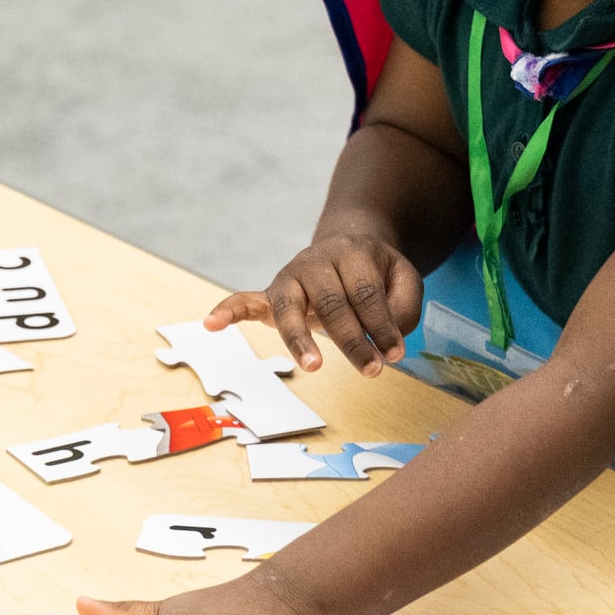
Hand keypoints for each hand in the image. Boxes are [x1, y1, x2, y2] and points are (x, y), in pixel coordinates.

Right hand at [206, 231, 423, 377]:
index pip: (366, 293)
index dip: (382, 325)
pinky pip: (244, 300)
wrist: (345, 244)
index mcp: (351, 253)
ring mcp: (290, 277)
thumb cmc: (374, 270)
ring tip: (314, 365)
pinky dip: (227, 311)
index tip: (396, 353)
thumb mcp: (401, 278)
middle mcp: (315, 262)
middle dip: (352, 340)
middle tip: (372, 369)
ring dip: (300, 339)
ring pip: (290, 308)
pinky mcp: (271, 293)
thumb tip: (392, 338)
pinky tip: (212, 324)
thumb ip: (403, 305)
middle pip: (331, 303)